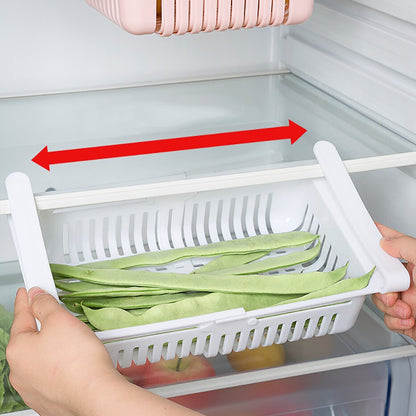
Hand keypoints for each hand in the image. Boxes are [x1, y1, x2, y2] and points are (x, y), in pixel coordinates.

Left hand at [6, 287, 121, 415]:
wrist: (94, 395)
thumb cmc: (78, 362)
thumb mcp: (61, 320)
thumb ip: (45, 304)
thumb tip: (36, 297)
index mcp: (18, 350)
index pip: (21, 316)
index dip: (26, 300)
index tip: (28, 292)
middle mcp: (20, 372)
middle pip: (31, 338)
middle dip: (45, 326)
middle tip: (61, 318)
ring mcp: (33, 388)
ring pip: (43, 358)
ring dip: (55, 348)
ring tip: (76, 344)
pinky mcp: (49, 399)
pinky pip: (53, 375)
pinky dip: (62, 366)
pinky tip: (76, 362)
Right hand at [372, 223, 415, 339]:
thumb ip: (406, 247)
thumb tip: (387, 241)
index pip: (395, 245)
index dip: (379, 238)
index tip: (367, 233)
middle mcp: (413, 282)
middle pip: (381, 277)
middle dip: (381, 286)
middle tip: (391, 289)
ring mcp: (410, 301)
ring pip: (382, 299)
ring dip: (389, 307)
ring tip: (405, 309)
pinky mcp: (408, 320)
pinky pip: (389, 318)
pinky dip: (395, 321)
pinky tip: (408, 319)